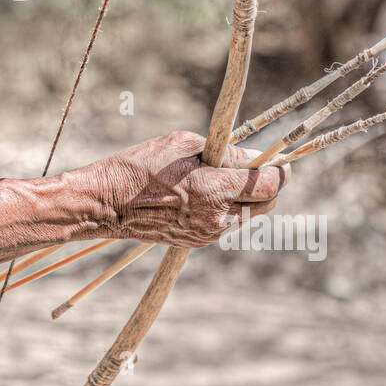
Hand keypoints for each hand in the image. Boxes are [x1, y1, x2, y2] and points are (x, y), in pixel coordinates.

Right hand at [103, 131, 289, 248]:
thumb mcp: (183, 144)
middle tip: (258, 168)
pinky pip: (226, 225)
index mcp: (215, 190)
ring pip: (247, 217)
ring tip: (228, 179)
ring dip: (248, 200)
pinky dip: (228, 210)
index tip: (280, 161)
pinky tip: (207, 194)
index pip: (269, 185)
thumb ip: (225, 151)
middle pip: (266, 206)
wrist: (106, 204)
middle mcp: (216, 218)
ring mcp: (207, 234)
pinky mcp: (196, 242)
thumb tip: (253, 158)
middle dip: (269, 186)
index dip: (280, 171)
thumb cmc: (140, 166)